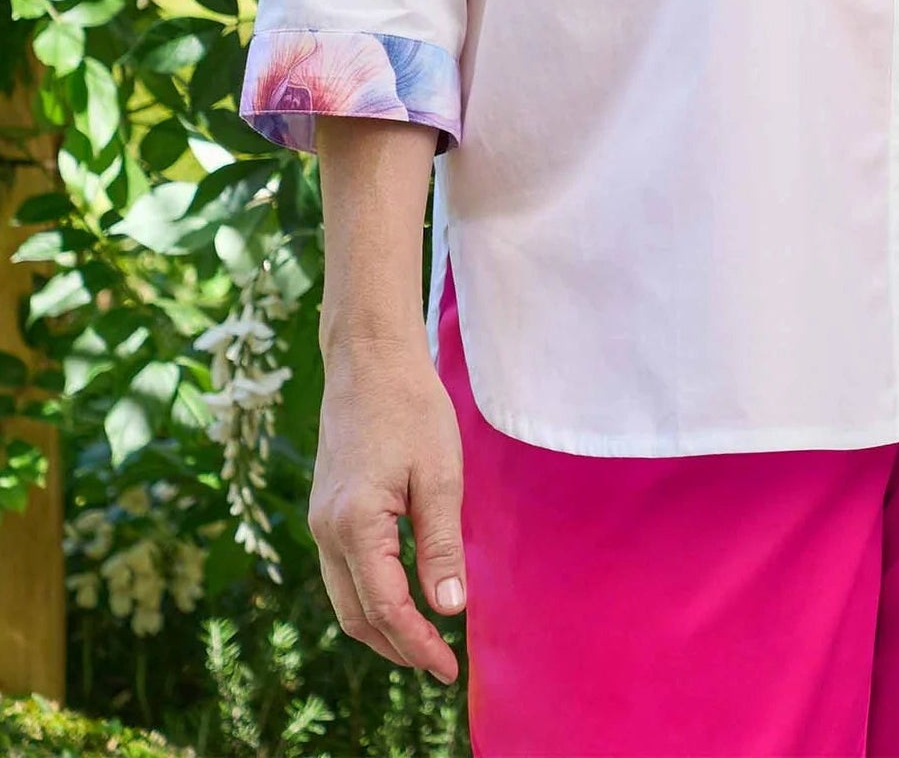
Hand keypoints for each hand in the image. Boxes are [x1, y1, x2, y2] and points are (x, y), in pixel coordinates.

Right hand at [309, 335, 466, 683]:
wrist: (369, 358)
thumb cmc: (411, 408)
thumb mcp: (439, 477)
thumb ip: (441, 546)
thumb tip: (449, 609)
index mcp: (355, 525)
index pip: (386, 608)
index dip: (418, 644)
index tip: (448, 669)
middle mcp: (327, 530)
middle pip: (356, 615)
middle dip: (396, 646)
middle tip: (438, 663)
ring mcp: (320, 520)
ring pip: (343, 598)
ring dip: (379, 626)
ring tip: (421, 640)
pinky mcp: (325, 508)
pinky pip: (340, 571)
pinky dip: (367, 596)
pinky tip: (398, 594)